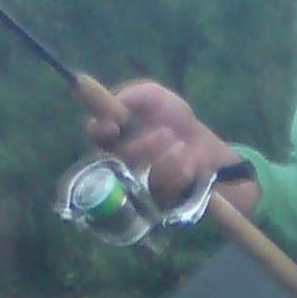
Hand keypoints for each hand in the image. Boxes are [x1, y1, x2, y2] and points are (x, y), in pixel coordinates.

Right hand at [85, 79, 251, 210]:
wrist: (201, 144)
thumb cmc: (171, 117)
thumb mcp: (153, 97)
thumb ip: (133, 96)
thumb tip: (114, 103)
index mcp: (113, 133)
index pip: (95, 133)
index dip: (101, 130)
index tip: (114, 126)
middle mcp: (118, 160)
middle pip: (118, 160)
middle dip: (143, 147)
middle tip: (167, 133)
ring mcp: (134, 182)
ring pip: (141, 178)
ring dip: (166, 160)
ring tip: (182, 147)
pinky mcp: (154, 201)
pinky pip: (163, 193)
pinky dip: (179, 174)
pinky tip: (190, 163)